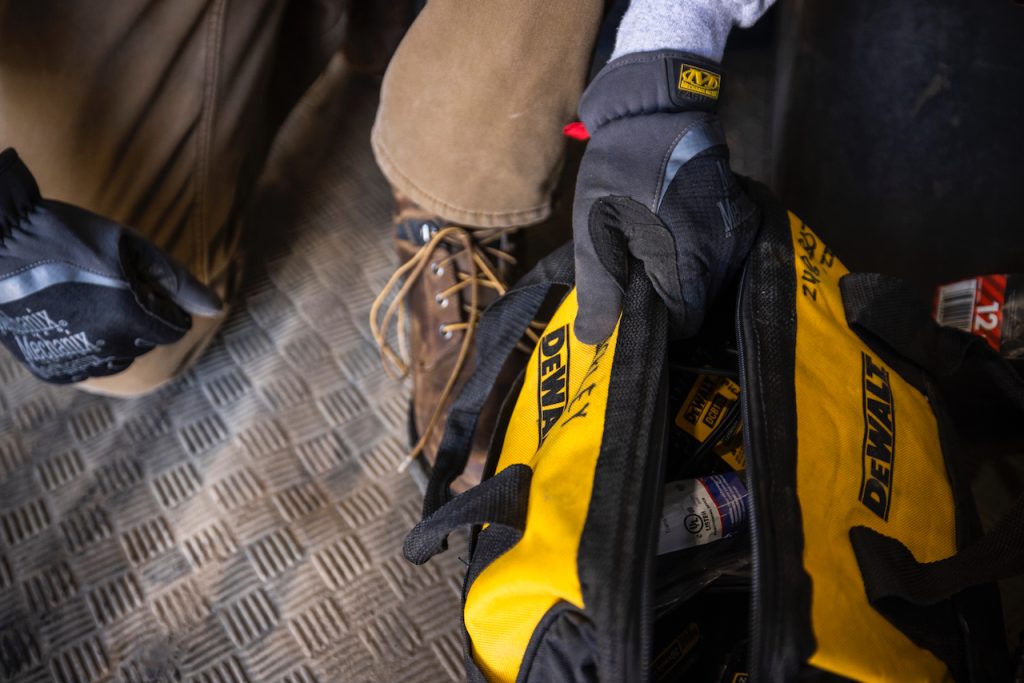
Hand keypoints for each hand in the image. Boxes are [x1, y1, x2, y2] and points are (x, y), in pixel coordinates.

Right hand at [0, 148, 221, 382]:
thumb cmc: (69, 236)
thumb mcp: (132, 248)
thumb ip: (178, 281)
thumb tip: (217, 307)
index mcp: (131, 317)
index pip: (175, 327)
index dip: (162, 302)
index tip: (138, 280)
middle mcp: (106, 347)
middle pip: (147, 341)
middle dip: (139, 317)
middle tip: (105, 284)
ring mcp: (76, 362)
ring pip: (119, 358)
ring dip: (115, 336)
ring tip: (84, 300)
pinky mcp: (52, 370)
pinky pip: (88, 366)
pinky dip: (86, 348)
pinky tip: (67, 318)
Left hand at [572, 51, 759, 343]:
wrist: (655, 109)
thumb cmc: (619, 170)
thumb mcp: (595, 229)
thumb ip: (600, 288)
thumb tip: (596, 339)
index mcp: (687, 263)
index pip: (683, 323)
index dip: (656, 321)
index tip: (632, 304)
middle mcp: (722, 254)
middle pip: (699, 304)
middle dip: (667, 297)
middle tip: (635, 271)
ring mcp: (735, 233)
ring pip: (710, 282)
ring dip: (681, 276)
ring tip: (651, 248)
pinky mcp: (739, 216)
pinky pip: (720, 255)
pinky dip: (696, 255)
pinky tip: (671, 234)